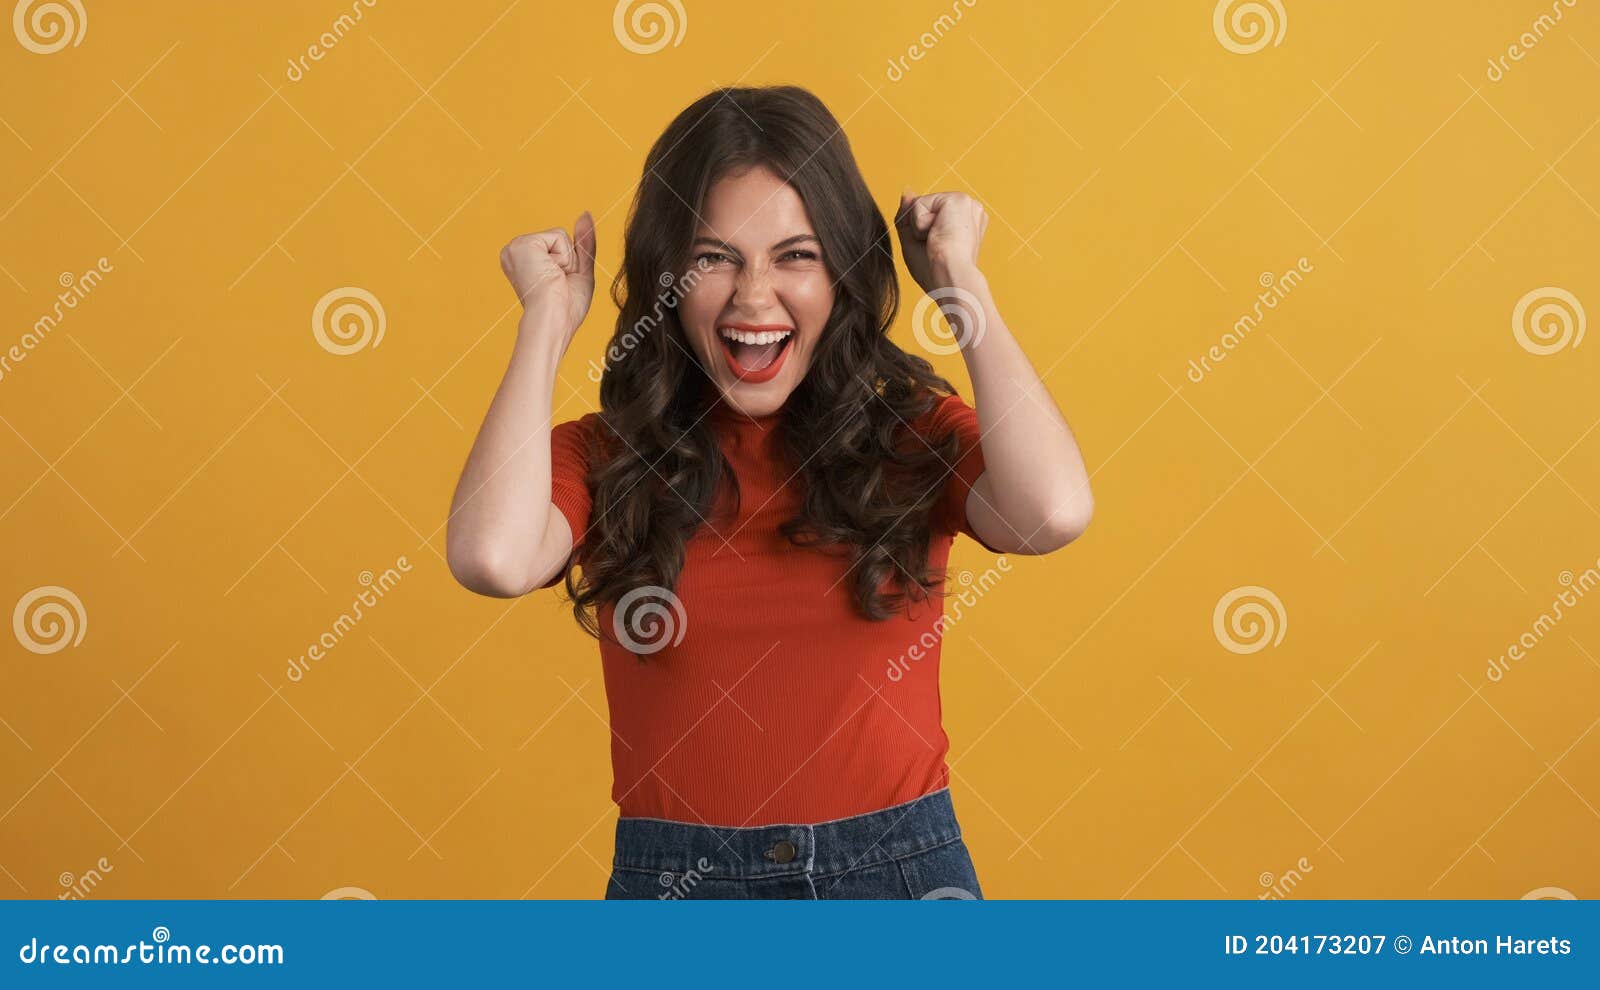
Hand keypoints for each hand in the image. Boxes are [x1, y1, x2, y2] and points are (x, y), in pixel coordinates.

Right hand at [499, 212, 596, 344]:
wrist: (553, 319)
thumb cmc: (565, 308)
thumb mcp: (579, 270)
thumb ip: (582, 242)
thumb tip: (586, 214)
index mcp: (524, 260)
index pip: (558, 247)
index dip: (569, 265)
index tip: (558, 284)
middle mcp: (515, 252)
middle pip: (561, 239)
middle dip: (569, 261)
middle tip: (558, 282)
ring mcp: (516, 246)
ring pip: (560, 236)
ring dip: (566, 260)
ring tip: (554, 279)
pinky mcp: (523, 244)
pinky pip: (559, 236)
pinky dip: (563, 257)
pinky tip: (550, 272)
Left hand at [894, 190, 987, 291]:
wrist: (949, 277)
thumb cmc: (935, 270)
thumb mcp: (915, 240)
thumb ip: (909, 214)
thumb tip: (907, 191)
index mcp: (964, 223)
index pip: (929, 215)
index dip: (921, 233)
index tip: (938, 249)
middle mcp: (969, 210)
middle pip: (922, 208)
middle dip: (918, 229)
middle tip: (936, 246)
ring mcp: (965, 203)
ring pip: (919, 205)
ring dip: (919, 228)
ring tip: (939, 241)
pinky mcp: (957, 199)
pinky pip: (918, 204)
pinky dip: (920, 224)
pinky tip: (938, 234)